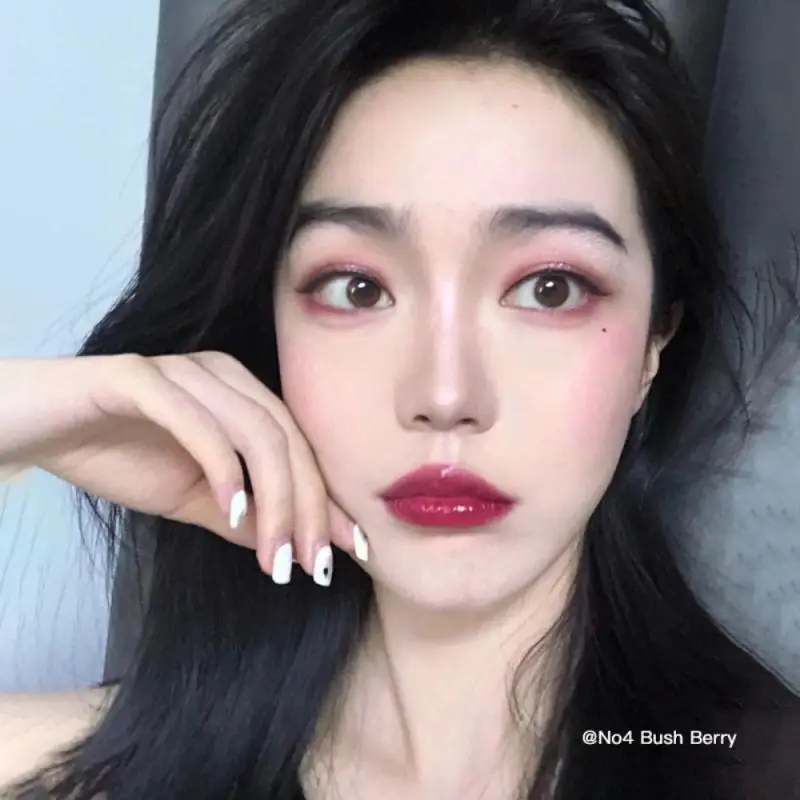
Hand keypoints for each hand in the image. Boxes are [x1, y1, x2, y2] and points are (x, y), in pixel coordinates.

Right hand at [0, 353, 366, 584]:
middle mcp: (224, 375)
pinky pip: (197, 421)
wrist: (40, 429)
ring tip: (276, 555)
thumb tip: (294, 548)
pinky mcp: (141, 378)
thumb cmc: (117, 455)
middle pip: (288, 441)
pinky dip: (222, 467)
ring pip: (256, 432)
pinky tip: (231, 510)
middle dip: (308, 508)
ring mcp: (185, 372)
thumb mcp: (193, 498)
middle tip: (311, 565)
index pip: (300, 450)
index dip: (328, 502)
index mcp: (243, 396)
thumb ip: (243, 515)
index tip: (348, 554)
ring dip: (275, 499)